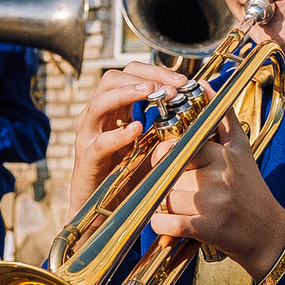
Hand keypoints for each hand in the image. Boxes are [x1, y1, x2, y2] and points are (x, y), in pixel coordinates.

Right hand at [69, 62, 189, 200]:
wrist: (106, 213)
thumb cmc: (130, 178)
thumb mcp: (154, 146)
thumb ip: (168, 128)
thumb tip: (196, 111)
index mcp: (114, 109)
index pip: (129, 74)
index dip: (155, 71)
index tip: (182, 80)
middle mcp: (97, 117)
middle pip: (112, 79)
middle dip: (143, 78)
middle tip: (171, 88)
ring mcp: (88, 136)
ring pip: (99, 103)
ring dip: (127, 94)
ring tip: (151, 93)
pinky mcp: (88, 159)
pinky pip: (100, 142)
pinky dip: (118, 134)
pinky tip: (137, 129)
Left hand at [148, 113, 284, 274]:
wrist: (268, 234)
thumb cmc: (251, 190)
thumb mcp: (241, 150)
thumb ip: (222, 117)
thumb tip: (204, 84)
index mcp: (226, 153)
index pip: (181, 143)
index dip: (168, 153)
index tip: (171, 162)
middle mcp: (220, 174)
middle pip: (170, 170)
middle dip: (168, 180)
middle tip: (179, 189)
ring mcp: (213, 201)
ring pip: (165, 196)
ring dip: (166, 205)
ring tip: (186, 208)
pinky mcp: (206, 227)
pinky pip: (165, 221)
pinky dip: (161, 225)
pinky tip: (172, 224)